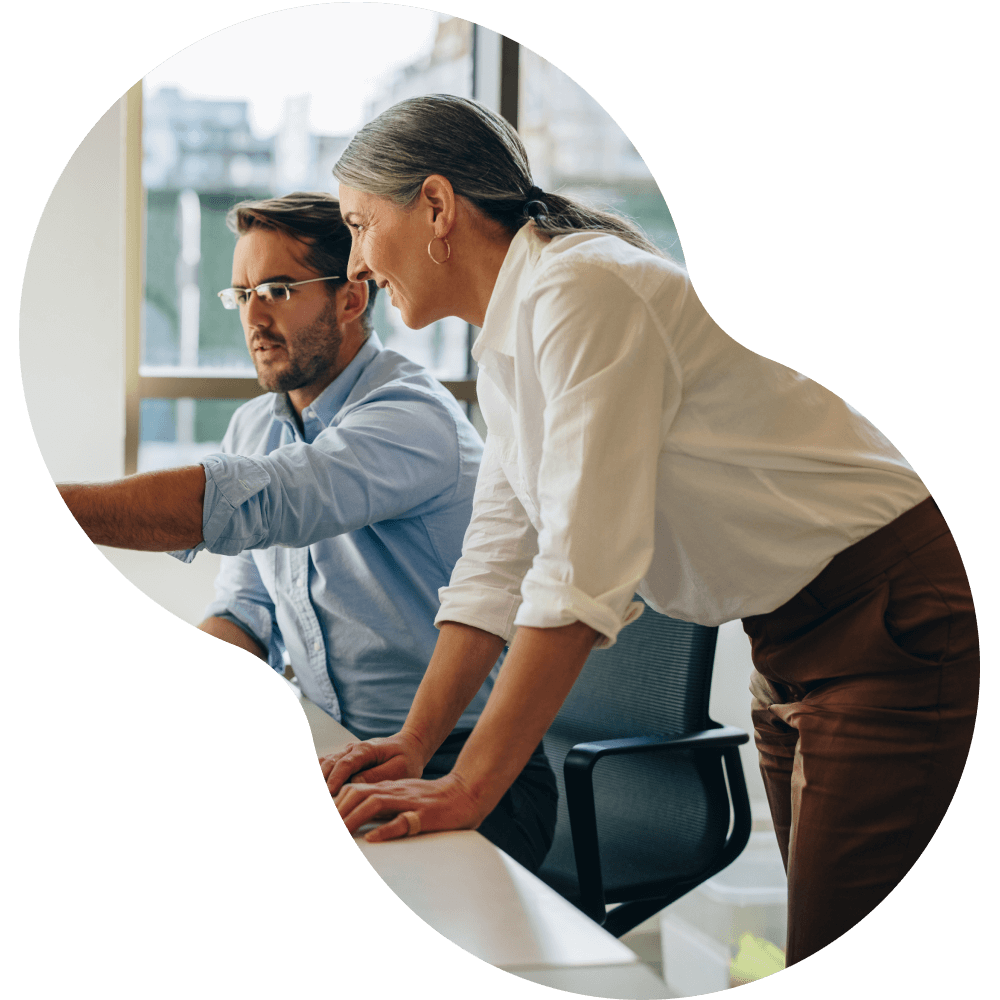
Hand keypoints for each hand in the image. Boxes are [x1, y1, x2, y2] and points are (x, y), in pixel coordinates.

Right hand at [318, 732, 426, 795]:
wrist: (408, 746)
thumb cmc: (406, 759)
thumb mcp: (399, 768)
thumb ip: (377, 775)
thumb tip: (355, 783)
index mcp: (366, 749)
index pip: (346, 763)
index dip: (335, 778)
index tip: (330, 792)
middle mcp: (352, 748)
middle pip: (330, 763)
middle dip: (323, 780)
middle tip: (323, 801)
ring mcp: (346, 753)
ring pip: (325, 763)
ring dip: (321, 778)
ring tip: (324, 798)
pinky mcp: (344, 760)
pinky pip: (327, 766)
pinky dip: (322, 775)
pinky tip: (326, 790)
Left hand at [335, 772, 482, 842]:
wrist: (464, 794)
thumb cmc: (432, 801)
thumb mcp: (401, 799)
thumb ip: (381, 806)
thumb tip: (357, 821)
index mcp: (387, 788)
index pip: (352, 789)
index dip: (334, 802)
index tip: (327, 816)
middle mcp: (394, 791)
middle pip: (356, 793)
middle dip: (337, 811)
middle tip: (330, 827)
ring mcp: (408, 802)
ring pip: (373, 804)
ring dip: (352, 819)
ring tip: (341, 833)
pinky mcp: (424, 815)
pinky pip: (403, 821)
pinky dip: (385, 830)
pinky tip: (372, 839)